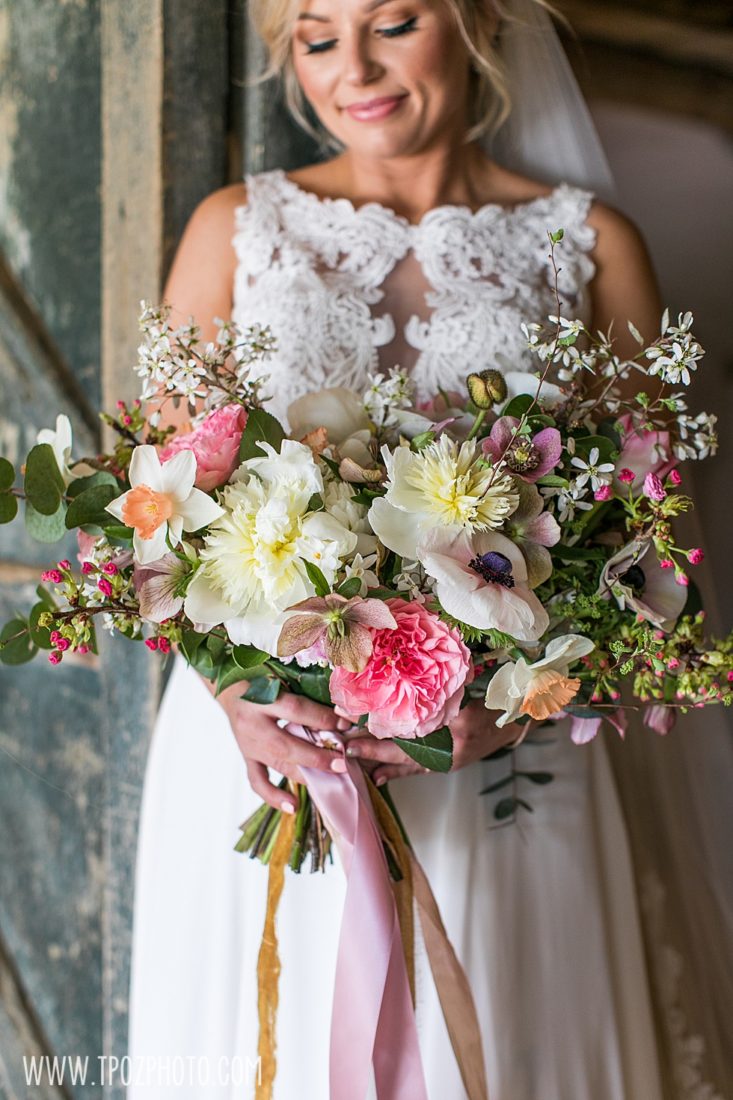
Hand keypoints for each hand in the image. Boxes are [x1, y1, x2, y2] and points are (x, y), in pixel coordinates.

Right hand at [208, 677, 351, 812]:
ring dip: (306, 775)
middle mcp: (252, 724)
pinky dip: (274, 796)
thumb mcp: (281, 678)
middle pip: (286, 745)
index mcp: (261, 698)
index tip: (347, 724)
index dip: (323, 719)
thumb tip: (341, 712)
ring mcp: (247, 744)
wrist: (231, 688)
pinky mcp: (246, 757)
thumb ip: (305, 694)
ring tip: (331, 782)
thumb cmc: (263, 679)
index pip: (296, 711)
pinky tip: (293, 806)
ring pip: (277, 765)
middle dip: (317, 757)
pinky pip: (258, 781)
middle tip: (342, 763)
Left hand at [343, 699, 520, 785]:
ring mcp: (451, 759)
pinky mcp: (450, 764)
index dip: (378, 725)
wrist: (519, 718)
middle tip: (343, 745)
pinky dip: (398, 773)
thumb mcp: (469, 687)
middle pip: (403, 749)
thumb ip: (440, 689)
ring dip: (379, 762)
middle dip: (371, 748)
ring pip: (408, 762)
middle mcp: (453, 747)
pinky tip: (378, 778)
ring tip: (352, 761)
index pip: (409, 727)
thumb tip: (397, 680)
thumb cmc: (495, 696)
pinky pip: (419, 769)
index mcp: (458, 725)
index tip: (352, 720)